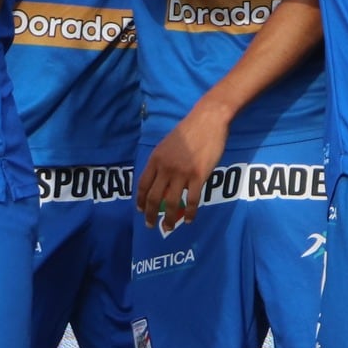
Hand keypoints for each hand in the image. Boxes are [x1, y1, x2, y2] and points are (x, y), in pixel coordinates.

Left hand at [137, 108, 228, 232]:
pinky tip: (188, 220)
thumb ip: (161, 161)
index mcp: (156, 159)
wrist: (207, 120)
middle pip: (153, 197)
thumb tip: (159, 180)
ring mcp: (182, 173)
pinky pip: (192, 200)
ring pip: (171, 203)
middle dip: (149, 214)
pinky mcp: (198, 176)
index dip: (140, 200)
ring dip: (168, 218)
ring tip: (168, 227)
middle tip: (150, 225)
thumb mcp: (167, 144)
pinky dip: (189, 213)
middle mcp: (165, 168)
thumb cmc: (189, 130)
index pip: (142, 184)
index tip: (140, 210)